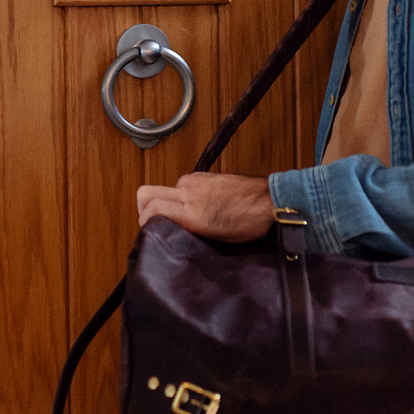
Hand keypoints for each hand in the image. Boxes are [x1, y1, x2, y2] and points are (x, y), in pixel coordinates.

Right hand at [135, 172, 275, 242]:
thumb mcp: (216, 238)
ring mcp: (195, 180)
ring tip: (182, 217)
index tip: (148, 232)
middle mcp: (188, 192)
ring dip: (167, 202)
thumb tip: (172, 234)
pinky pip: (182, 185)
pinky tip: (198, 207)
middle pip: (146, 193)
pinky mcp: (203, 175)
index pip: (150, 208)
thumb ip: (189, 232)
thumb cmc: (249, 222)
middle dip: (144, 208)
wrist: (270, 200)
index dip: (143, 222)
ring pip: (166, 189)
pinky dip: (182, 196)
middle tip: (153, 223)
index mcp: (190, 211)